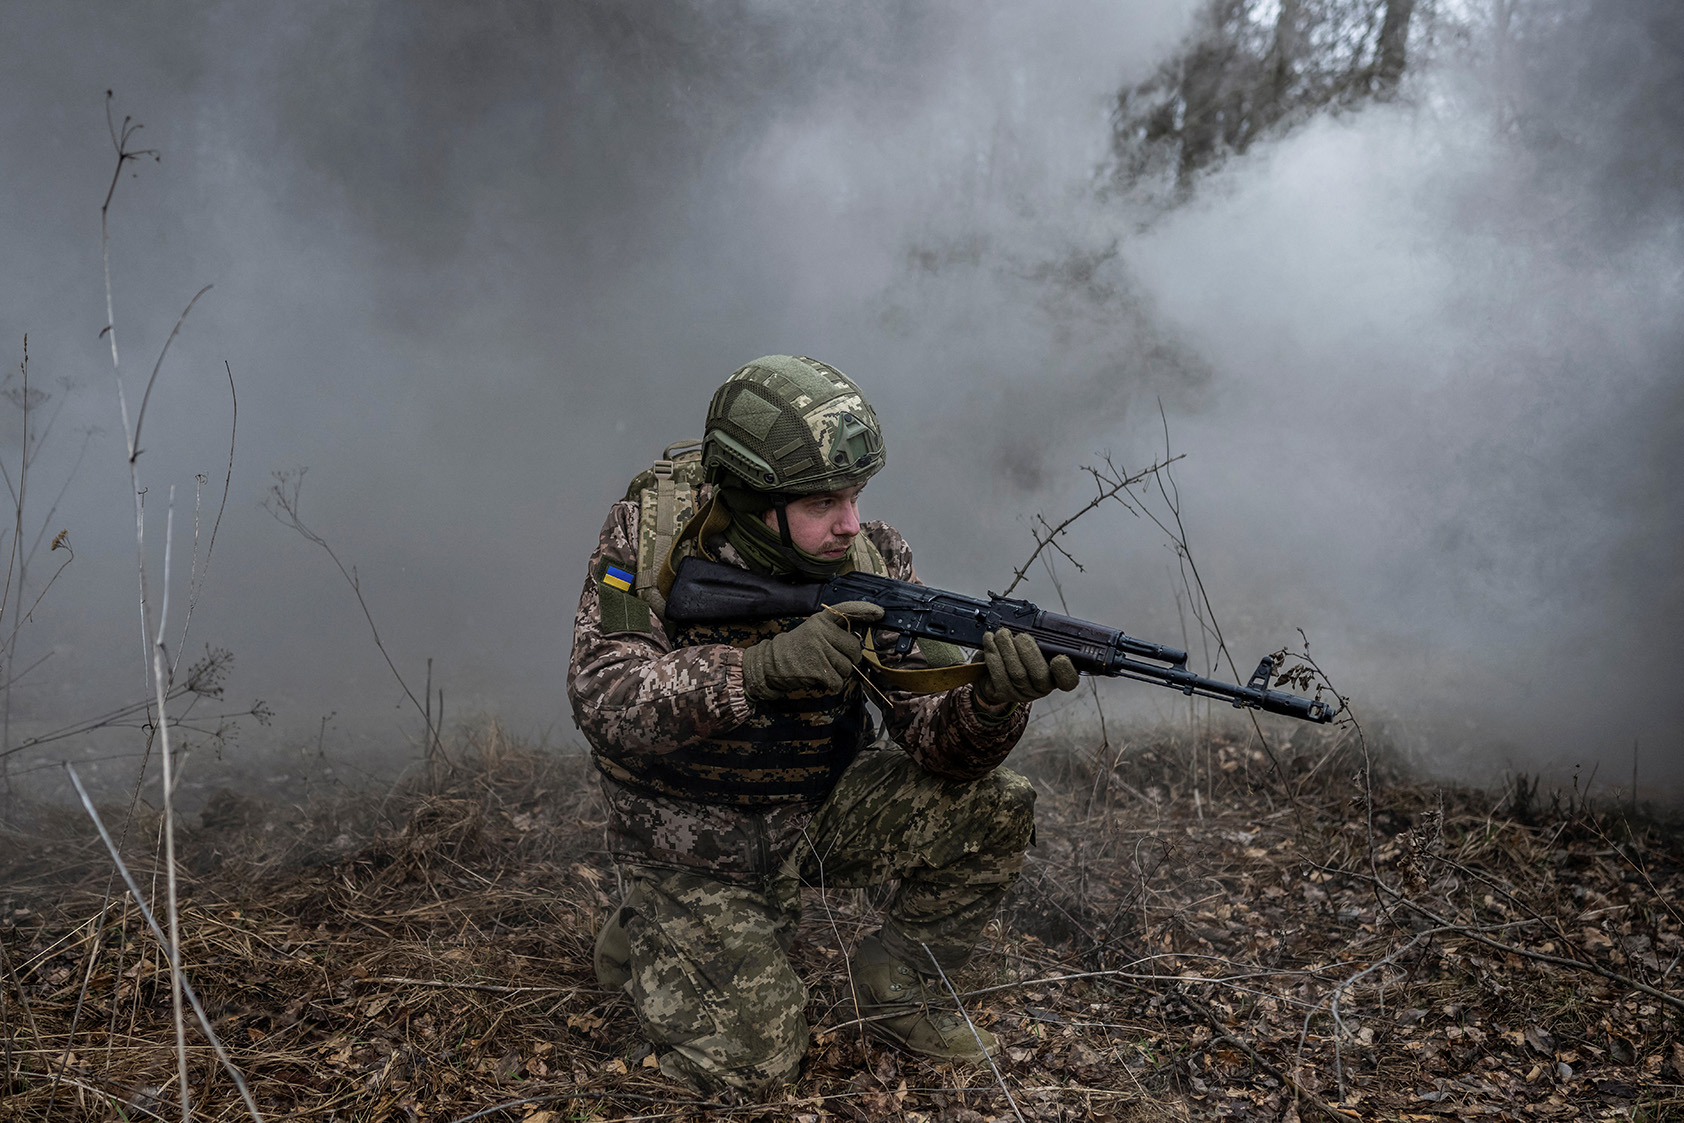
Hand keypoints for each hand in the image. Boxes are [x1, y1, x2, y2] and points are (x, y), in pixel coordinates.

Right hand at [741, 601, 884, 699]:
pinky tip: (821, 679)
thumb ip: (833, 634)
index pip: (846, 610)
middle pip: (854, 648)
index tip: (879, 613)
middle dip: (850, 658)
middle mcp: (821, 632)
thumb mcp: (812, 632)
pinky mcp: (817, 668)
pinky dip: (833, 685)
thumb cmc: (796, 649)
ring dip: (839, 673)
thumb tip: (858, 645)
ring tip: (822, 668)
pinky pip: (838, 681)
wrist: (771, 664)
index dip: (864, 611)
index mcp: (821, 621)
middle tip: (835, 660)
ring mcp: (820, 650)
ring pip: (847, 667)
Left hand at [975, 628, 1079, 706]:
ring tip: (1002, 634)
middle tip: (1020, 636)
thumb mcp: (1032, 647)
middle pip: (1040, 676)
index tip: (1060, 658)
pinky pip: (998, 675)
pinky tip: (990, 641)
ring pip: (1017, 673)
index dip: (1066, 671)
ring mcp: (1021, 693)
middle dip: (1029, 651)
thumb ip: (1040, 640)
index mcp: (1054, 676)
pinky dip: (993, 654)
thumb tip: (1038, 625)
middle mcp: (1040, 689)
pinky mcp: (1002, 693)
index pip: (1068, 681)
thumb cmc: (1018, 655)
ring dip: (1007, 648)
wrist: (992, 674)